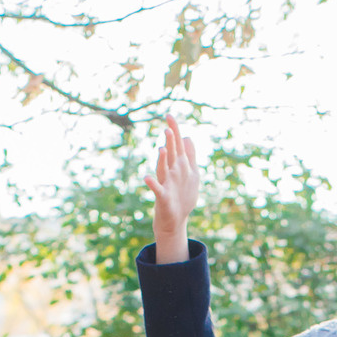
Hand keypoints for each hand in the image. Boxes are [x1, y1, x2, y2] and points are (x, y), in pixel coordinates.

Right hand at [144, 116, 201, 264]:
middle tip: (168, 128)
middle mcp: (170, 172)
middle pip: (171, 154)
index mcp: (178, 166)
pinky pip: (156, 189)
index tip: (169, 115)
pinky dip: (152, 184)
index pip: (177, 145)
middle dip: (170, 142)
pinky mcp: (163, 197)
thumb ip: (190, 156)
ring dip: (162, 159)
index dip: (174, 131)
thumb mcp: (190, 174)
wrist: (174, 220)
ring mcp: (166, 184)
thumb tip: (188, 137)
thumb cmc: (181, 196)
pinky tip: (146, 178)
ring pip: (163, 169)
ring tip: (162, 148)